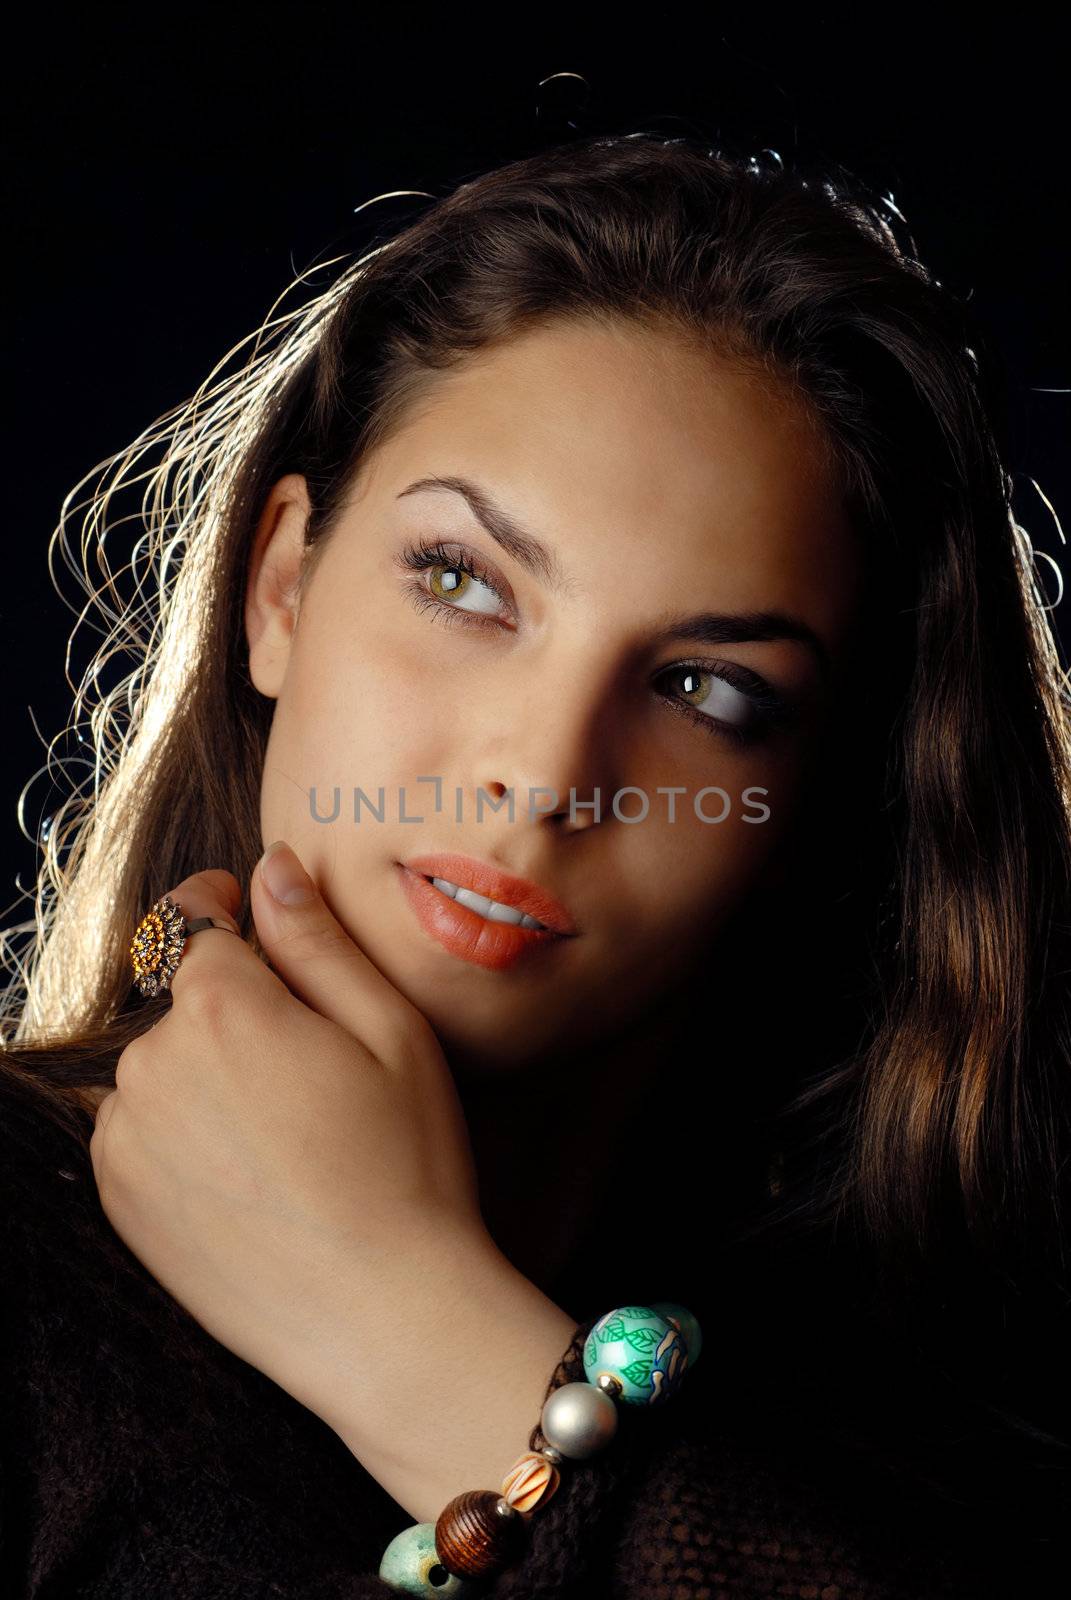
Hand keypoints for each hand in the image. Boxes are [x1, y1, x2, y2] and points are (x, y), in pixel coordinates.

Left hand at [89, 843, 490, 1418]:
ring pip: (161, 1067)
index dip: (223, 908)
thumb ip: (317, 939)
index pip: (192, 921)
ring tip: (286, 1132)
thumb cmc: (408, 1166)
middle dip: (233, 1009)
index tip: (244, 914)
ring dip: (205, 1073)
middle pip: (182, 1000)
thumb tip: (270, 867)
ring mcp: (126, 1139)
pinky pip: (139, 1130)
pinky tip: (251, 1173)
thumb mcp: (391, 1032)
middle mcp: (152, 1065)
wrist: (383, 1317)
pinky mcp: (120, 1200)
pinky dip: (181, 1133)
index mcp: (221, 1008)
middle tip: (311, 1068)